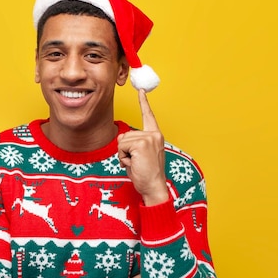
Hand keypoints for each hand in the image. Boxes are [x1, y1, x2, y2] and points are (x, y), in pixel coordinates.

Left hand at [117, 89, 168, 205]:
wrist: (153, 187)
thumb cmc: (146, 174)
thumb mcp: (139, 155)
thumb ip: (133, 143)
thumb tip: (122, 138)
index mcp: (155, 135)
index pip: (148, 116)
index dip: (144, 102)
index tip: (141, 89)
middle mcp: (154, 134)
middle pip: (125, 134)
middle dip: (125, 150)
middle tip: (136, 162)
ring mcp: (148, 138)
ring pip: (122, 141)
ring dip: (124, 155)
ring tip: (136, 163)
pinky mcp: (142, 144)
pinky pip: (121, 147)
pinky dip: (123, 157)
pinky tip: (134, 164)